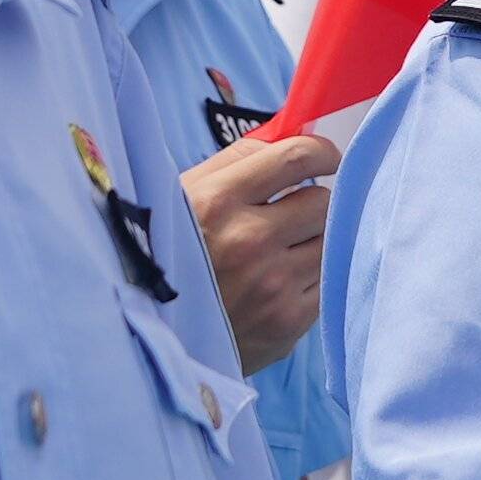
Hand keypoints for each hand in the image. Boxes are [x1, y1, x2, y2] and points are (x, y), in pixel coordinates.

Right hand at [185, 130, 337, 371]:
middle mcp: (248, 242)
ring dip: (313, 242)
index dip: (320, 154)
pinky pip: (326, 283)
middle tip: (292, 215)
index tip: (326, 158)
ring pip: (329, 242)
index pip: (294, 160)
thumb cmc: (167, 255)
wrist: (151, 336)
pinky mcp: (287, 322)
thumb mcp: (183, 196)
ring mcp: (271, 285)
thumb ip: (235, 162)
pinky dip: (311, 279)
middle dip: (311, 204)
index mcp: (216, 202)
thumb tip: (287, 143)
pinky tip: (283, 283)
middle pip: (321, 202)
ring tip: (283, 253)